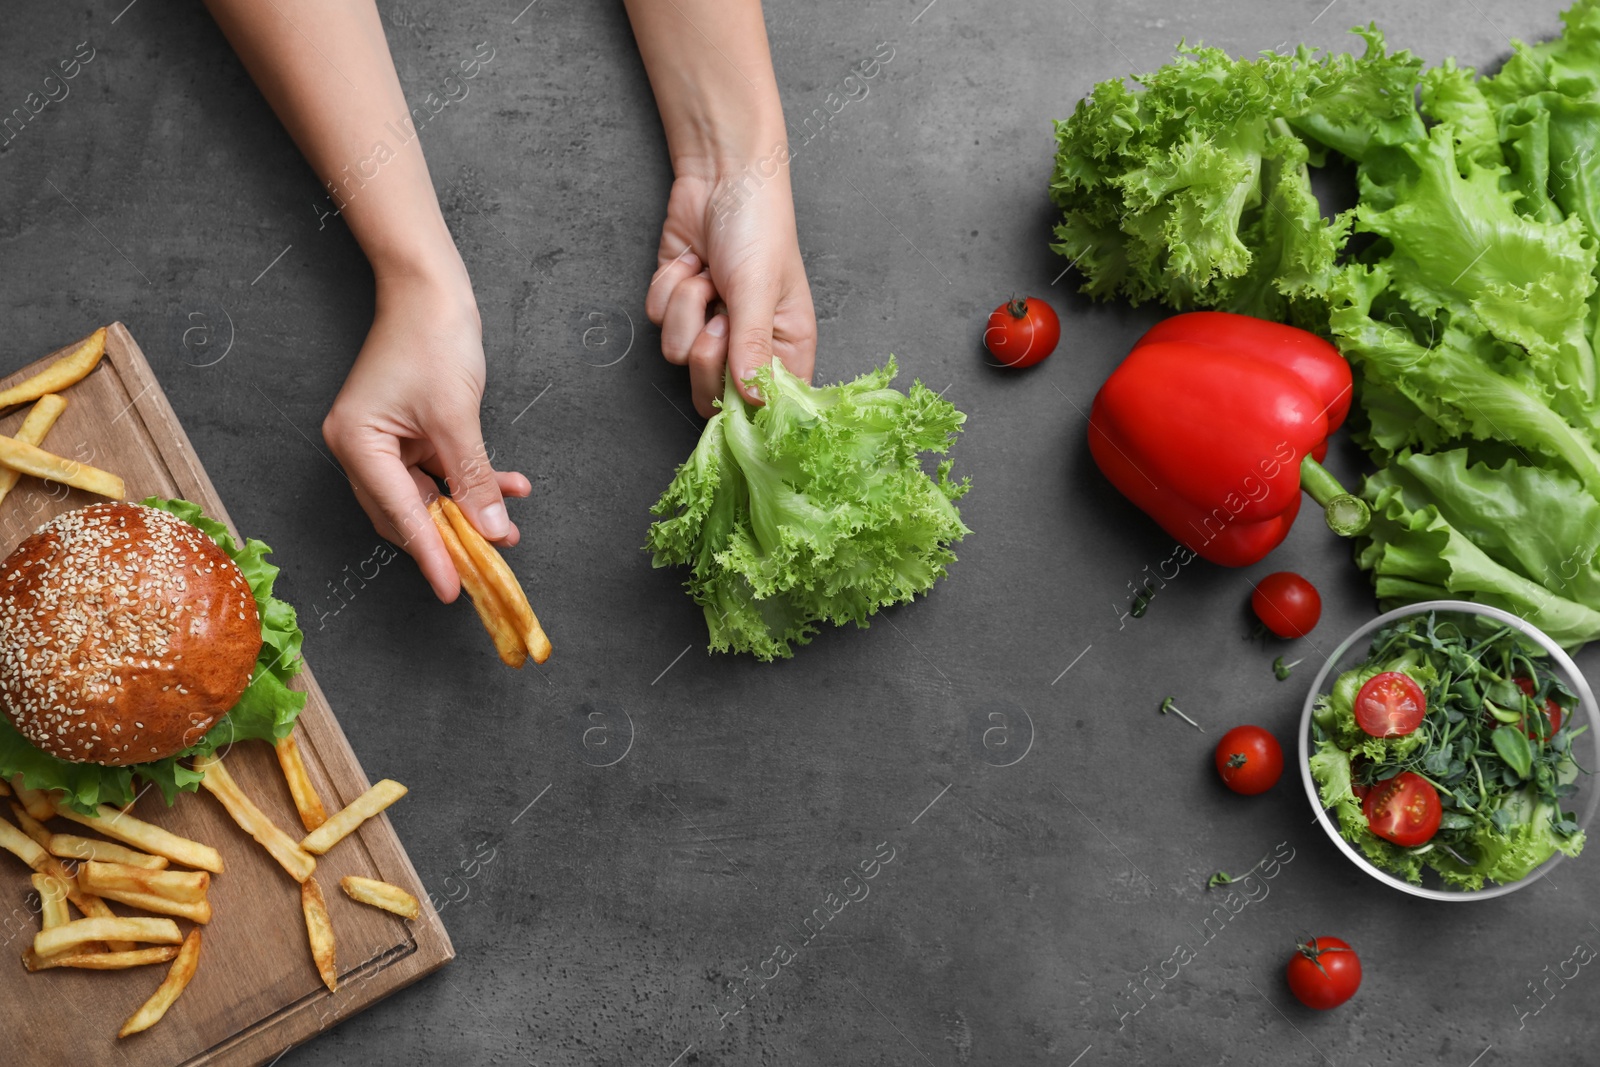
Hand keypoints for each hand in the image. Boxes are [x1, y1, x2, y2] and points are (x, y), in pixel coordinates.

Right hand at [321, 271, 530, 601]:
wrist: (430, 287)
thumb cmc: (432, 338)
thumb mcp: (457, 418)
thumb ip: (473, 479)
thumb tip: (490, 530)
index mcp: (357, 444)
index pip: (400, 514)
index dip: (432, 555)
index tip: (454, 589)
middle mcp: (362, 447)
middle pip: (409, 513)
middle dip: (455, 537)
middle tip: (491, 566)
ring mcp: (384, 441)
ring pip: (430, 497)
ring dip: (470, 510)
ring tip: (511, 527)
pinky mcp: (409, 432)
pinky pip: (441, 471)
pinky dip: (472, 481)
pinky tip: (512, 486)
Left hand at [645, 166, 816, 416]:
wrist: (721, 176)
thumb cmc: (759, 226)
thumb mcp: (759, 289)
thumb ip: (752, 347)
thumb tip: (752, 398)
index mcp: (785, 347)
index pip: (767, 407)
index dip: (747, 407)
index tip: (734, 387)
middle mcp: (747, 345)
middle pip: (711, 392)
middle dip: (707, 349)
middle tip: (722, 314)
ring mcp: (709, 326)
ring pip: (676, 353)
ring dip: (687, 306)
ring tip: (710, 275)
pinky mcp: (677, 306)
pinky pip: (657, 320)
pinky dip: (668, 286)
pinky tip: (692, 262)